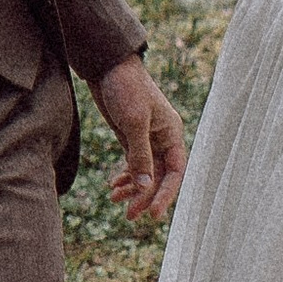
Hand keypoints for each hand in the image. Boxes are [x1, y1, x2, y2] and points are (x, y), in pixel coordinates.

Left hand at [93, 55, 186, 220]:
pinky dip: (125, 177)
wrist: (106, 65)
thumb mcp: (134, 122)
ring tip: (116, 201)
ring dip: (132, 189)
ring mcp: (146, 139)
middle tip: (129, 216)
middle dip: (145, 196)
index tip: (152, 214)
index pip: (176, 172)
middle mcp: (163, 139)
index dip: (166, 194)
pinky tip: (113, 188)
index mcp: (172, 134)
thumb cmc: (126, 88)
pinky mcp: (130, 137)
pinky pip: (132, 165)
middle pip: (159, 177)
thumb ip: (140, 155)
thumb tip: (144, 186)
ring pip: (144, 173)